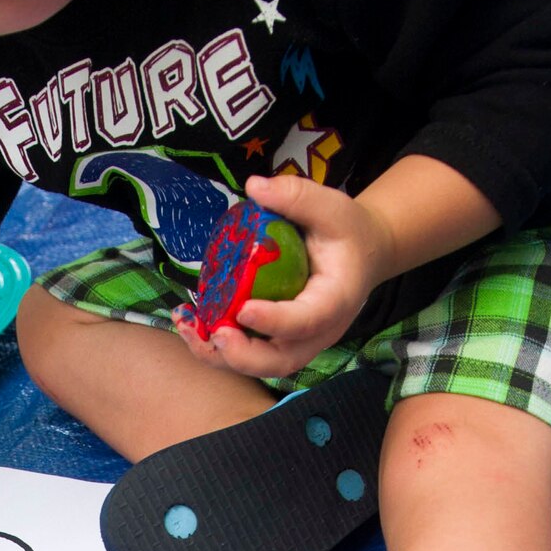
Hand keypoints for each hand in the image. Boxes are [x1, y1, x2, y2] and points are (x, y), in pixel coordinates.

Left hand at [175, 172, 394, 381]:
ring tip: (187, 326)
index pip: (307, 320)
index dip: (275, 319)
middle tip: (215, 332)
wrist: (362, 255)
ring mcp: (297, 341)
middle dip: (243, 354)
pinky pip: (247, 354)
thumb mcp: (332, 207)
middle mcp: (318, 332)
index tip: (243, 308)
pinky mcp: (278, 340)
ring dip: (219, 354)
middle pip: (280, 360)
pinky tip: (189, 322)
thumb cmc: (347, 232)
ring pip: (259, 365)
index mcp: (335, 301)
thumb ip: (297, 196)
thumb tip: (254, 186)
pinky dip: (215, 346)